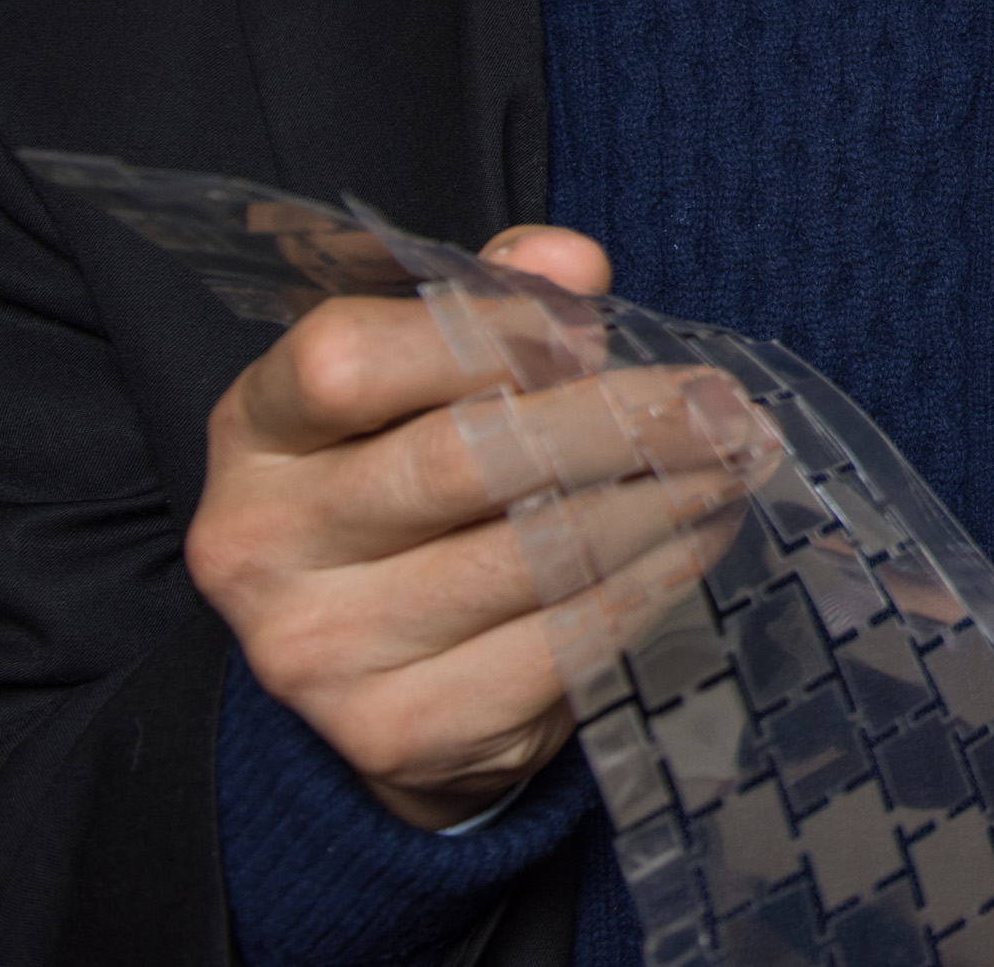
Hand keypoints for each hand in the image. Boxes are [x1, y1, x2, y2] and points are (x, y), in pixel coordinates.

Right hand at [184, 226, 766, 826]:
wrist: (383, 676)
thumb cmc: (419, 487)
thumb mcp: (428, 378)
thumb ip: (495, 302)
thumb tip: (570, 261)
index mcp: (258, 432)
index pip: (349, 360)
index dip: (486, 334)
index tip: (594, 331)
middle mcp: (262, 544)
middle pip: (462, 461)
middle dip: (620, 423)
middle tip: (726, 407)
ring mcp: (321, 651)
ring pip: (530, 556)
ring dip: (661, 502)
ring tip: (735, 464)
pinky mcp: (400, 732)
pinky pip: (560, 645)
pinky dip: (652, 584)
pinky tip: (701, 540)